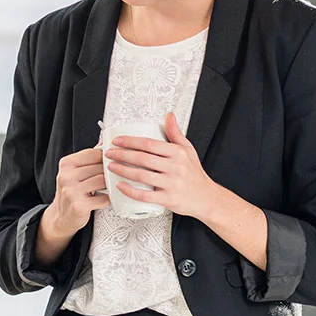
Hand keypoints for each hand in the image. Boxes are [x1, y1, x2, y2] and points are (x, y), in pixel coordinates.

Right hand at [41, 146, 110, 239]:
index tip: (115, 159)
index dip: (107, 156)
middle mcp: (66, 176)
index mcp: (66, 164)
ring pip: (102, 181)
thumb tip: (104, 141)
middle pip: (99, 167)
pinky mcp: (79, 206)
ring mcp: (71, 191)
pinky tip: (108, 197)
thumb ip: (88, 158)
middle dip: (110, 171)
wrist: (61, 216)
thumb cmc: (72, 191)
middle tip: (117, 174)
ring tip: (113, 185)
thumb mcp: (74, 171)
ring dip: (111, 183)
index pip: (93, 153)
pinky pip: (103, 198)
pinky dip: (109, 197)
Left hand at [103, 112, 221, 220]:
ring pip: (142, 176)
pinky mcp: (168, 199)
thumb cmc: (194, 174)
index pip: (149, 144)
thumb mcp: (188, 150)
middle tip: (108, 153)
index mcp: (177, 153)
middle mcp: (175, 167)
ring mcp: (172, 184)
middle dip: (122, 155)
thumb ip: (175, 133)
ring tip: (110, 167)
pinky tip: (120, 185)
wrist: (207, 198)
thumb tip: (169, 115)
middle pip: (143, 158)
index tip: (117, 140)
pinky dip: (130, 190)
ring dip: (123, 170)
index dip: (130, 141)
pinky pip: (145, 195)